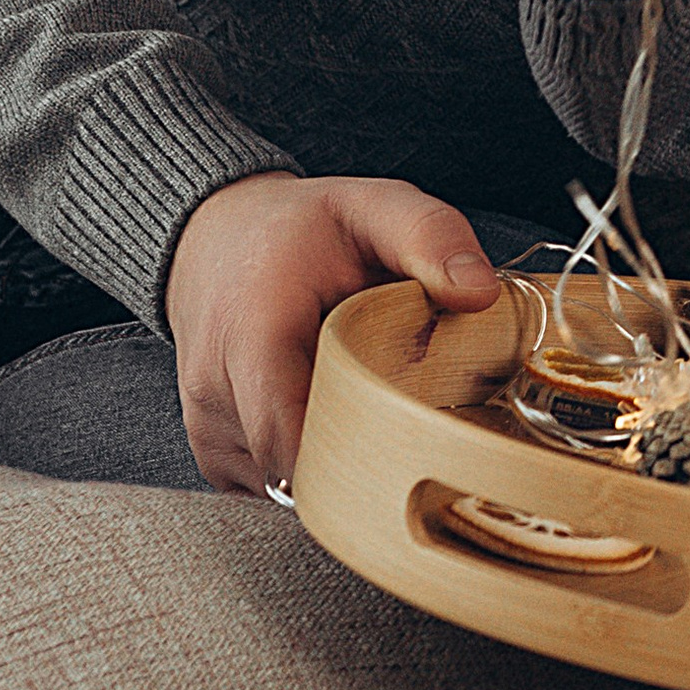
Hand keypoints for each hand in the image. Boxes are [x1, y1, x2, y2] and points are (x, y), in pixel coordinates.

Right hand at [165, 170, 502, 496]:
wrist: (216, 241)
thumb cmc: (299, 229)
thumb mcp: (372, 206)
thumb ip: (430, 238)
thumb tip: (480, 293)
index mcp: (250, 332)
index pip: (290, 435)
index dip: (356, 458)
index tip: (413, 447)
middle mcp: (216, 391)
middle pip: (301, 468)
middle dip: (366, 458)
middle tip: (410, 418)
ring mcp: (208, 431)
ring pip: (291, 483)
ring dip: (339, 457)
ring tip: (359, 396)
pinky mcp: (215, 455)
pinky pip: (274, 484)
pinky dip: (313, 460)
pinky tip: (329, 412)